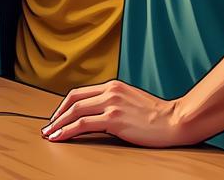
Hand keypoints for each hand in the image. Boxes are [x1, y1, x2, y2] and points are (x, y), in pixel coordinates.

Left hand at [42, 79, 193, 146]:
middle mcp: (109, 91)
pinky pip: (83, 124)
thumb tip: (98, 115)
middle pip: (73, 100)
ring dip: (59, 124)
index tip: (57, 116)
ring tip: (50, 134)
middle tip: (48, 127)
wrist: (175, 121)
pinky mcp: (114, 119)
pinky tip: (61, 137)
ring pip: (75, 112)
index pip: (79, 93)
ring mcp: (111, 104)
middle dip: (57, 115)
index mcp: (112, 86)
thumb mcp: (130, 101)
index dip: (64, 105)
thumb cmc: (156, 116)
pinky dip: (68, 130)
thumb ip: (113, 103)